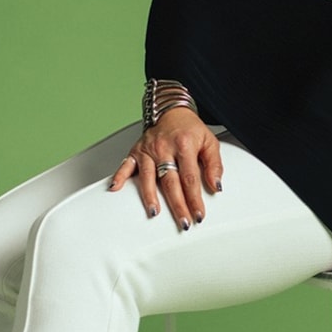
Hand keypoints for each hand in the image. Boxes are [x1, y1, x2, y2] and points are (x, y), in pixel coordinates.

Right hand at [108, 108, 222, 229]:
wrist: (172, 110)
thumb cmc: (190, 129)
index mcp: (184, 145)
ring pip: (148, 176)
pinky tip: (115, 188)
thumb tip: (216, 186)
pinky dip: (119, 176)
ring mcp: (148, 149)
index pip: (190, 178)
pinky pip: (126, 164)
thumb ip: (215, 165)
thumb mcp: (210, 142)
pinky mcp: (136, 150)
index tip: (198, 214)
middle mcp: (164, 147)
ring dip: (150, 196)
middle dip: (177, 205)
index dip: (194, 199)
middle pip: (170, 181)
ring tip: (154, 213)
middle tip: (183, 222)